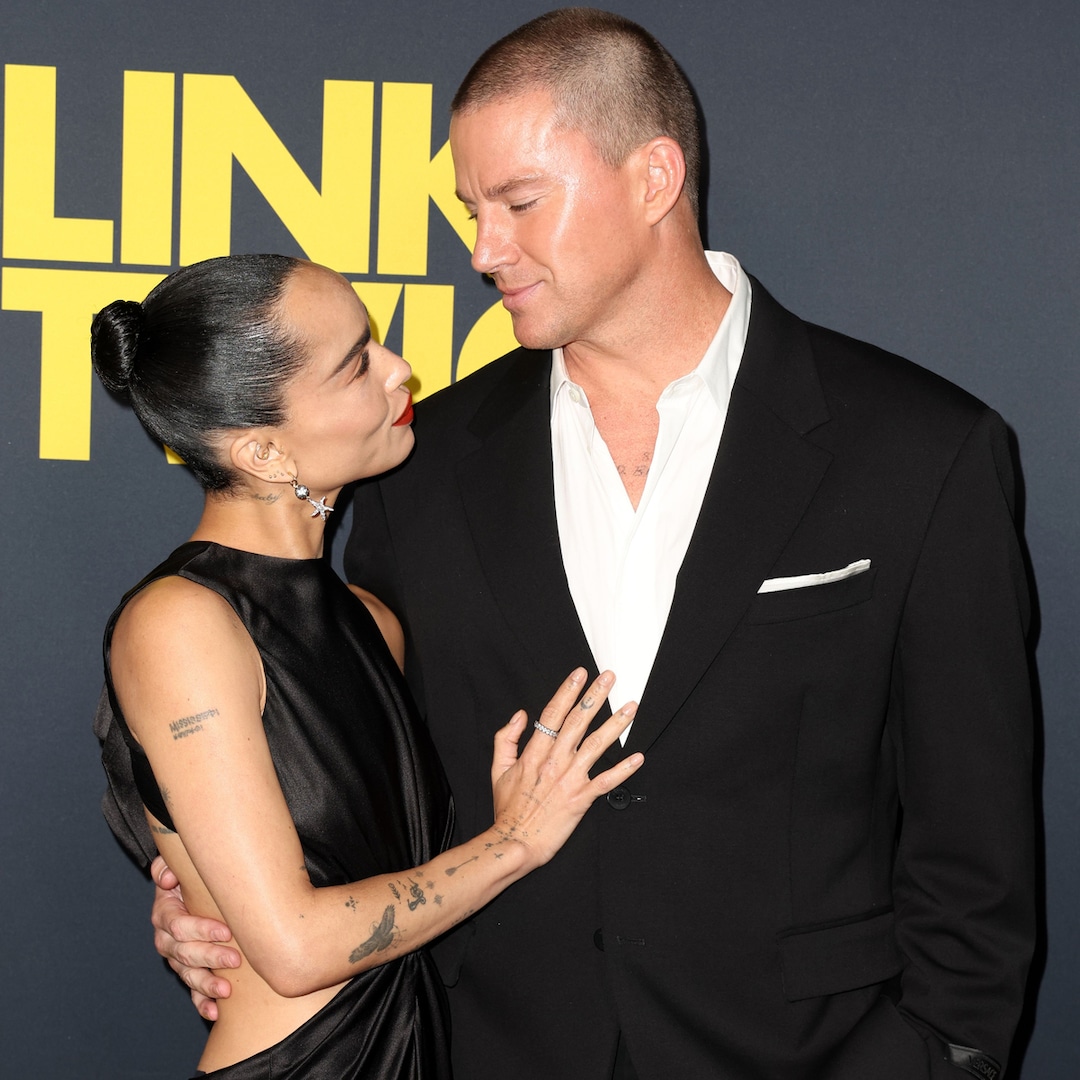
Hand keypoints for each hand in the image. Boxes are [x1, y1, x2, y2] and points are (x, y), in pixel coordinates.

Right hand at [150, 856, 239, 1020]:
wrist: (197, 888)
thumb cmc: (192, 876)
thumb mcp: (180, 864)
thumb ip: (168, 866)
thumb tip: (165, 879)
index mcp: (165, 912)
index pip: (178, 925)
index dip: (201, 929)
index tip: (225, 932)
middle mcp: (167, 938)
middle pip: (184, 953)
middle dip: (210, 957)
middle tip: (234, 959)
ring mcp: (177, 957)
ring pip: (188, 974)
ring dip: (206, 984)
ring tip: (225, 990)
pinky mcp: (188, 970)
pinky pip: (191, 991)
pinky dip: (201, 1002)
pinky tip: (214, 1011)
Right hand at [490, 669, 642, 866]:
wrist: (515, 842)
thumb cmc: (508, 810)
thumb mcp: (497, 770)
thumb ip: (506, 739)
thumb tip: (519, 716)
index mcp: (534, 753)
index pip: (553, 714)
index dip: (567, 691)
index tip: (579, 674)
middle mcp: (554, 762)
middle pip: (578, 721)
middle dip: (595, 696)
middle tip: (609, 677)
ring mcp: (570, 779)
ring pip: (596, 745)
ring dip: (616, 724)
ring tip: (630, 707)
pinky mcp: (581, 799)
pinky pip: (606, 781)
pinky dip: (624, 769)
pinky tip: (638, 757)